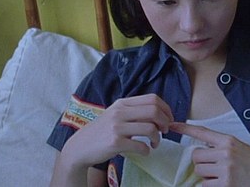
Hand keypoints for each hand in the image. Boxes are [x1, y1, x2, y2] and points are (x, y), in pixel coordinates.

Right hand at [58, 94, 173, 170]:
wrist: (80, 147)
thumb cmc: (102, 131)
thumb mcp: (116, 114)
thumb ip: (134, 111)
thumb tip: (161, 114)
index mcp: (122, 103)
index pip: (152, 98)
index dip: (165, 109)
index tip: (168, 119)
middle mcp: (120, 112)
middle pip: (154, 111)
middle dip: (165, 122)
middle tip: (164, 131)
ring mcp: (117, 127)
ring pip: (150, 128)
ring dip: (157, 138)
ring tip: (154, 143)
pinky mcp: (115, 143)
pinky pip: (140, 146)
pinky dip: (147, 150)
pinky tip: (145, 151)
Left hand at [169, 122, 249, 186]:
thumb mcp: (240, 149)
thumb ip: (221, 148)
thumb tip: (200, 154)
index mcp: (229, 140)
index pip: (202, 132)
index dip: (185, 128)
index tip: (172, 125)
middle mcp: (226, 152)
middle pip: (196, 156)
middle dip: (202, 163)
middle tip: (215, 168)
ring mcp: (226, 168)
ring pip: (199, 172)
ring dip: (207, 176)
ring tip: (223, 176)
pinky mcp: (226, 184)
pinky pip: (206, 185)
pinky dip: (212, 186)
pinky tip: (226, 184)